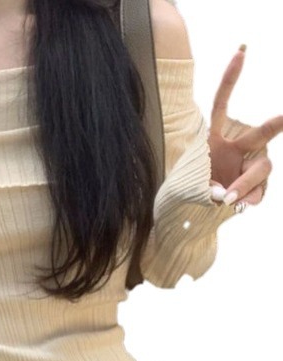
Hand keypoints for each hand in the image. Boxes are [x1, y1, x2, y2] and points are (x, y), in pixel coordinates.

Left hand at [207, 45, 282, 206]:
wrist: (200, 204)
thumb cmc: (194, 185)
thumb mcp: (189, 184)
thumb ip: (204, 188)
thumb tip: (224, 196)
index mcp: (215, 138)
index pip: (222, 105)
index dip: (230, 81)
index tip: (240, 52)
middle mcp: (237, 147)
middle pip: (259, 135)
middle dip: (274, 125)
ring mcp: (249, 165)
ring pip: (262, 168)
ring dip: (247, 183)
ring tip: (228, 198)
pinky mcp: (255, 185)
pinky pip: (258, 190)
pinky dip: (250, 198)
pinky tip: (243, 203)